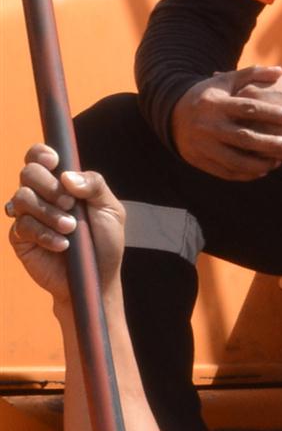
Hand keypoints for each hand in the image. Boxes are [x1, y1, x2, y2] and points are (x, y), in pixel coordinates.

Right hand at [6, 146, 124, 303]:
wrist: (97, 277)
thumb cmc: (105, 240)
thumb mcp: (110, 210)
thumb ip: (95, 185)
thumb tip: (67, 176)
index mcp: (62, 183)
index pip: (40, 157)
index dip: (41, 153)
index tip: (54, 162)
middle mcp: (41, 195)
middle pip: (27, 173)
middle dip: (48, 185)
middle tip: (69, 203)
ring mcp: (29, 216)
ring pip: (21, 199)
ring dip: (48, 212)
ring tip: (70, 228)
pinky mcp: (21, 239)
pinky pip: (22, 227)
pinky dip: (45, 234)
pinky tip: (62, 245)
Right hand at [170, 65, 281, 179]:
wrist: (172, 115)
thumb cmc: (209, 96)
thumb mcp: (225, 81)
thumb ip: (252, 74)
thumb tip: (280, 70)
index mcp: (216, 104)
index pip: (247, 108)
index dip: (270, 112)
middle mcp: (209, 126)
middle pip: (243, 137)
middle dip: (270, 143)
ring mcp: (203, 145)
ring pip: (234, 160)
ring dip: (259, 163)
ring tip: (280, 162)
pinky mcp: (200, 160)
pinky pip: (225, 171)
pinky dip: (244, 174)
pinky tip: (262, 170)